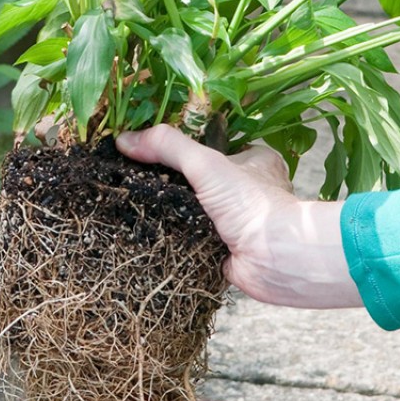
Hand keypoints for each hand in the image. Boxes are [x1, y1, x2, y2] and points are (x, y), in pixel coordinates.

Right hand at [117, 125, 362, 308]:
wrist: (276, 260)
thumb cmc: (252, 204)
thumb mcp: (206, 163)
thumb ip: (167, 147)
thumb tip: (123, 140)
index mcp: (254, 161)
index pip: (211, 145)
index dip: (181, 146)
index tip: (149, 148)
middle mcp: (248, 190)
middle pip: (200, 179)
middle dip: (172, 182)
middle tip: (137, 178)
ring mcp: (236, 221)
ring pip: (194, 210)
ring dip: (171, 211)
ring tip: (136, 203)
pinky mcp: (224, 249)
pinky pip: (192, 238)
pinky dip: (175, 237)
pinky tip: (150, 232)